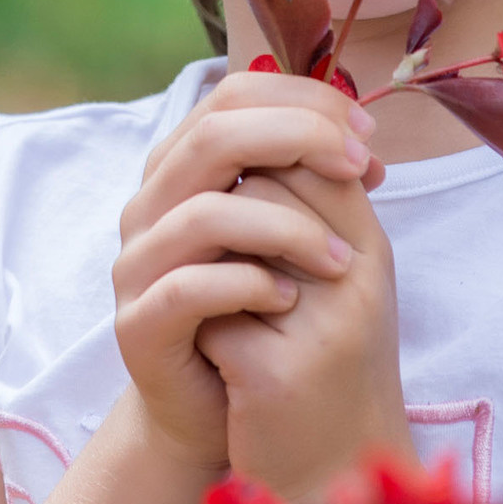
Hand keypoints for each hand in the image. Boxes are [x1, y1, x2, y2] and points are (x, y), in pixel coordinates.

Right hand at [112, 71, 378, 473]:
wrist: (209, 409)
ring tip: (340, 259)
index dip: (303, 101)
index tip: (366, 133)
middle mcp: (151, 204)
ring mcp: (137, 263)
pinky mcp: (137, 323)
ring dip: (286, 227)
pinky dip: (248, 286)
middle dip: (299, 139)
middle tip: (359, 167)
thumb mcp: (286, 236)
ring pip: (204, 213)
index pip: (233, 94)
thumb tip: (361, 144)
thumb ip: (305, 184)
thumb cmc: (254, 312)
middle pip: (215, 135)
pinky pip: (189, 289)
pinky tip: (290, 299)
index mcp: (184, 168)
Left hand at [195, 162, 412, 503]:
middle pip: (263, 189)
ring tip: (227, 307)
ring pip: (230, 239)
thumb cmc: (325, 370)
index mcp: (372, 252)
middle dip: (226, 214)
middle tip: (225, 262)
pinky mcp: (276, 376)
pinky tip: (218, 358)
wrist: (333, 481)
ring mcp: (322, 330)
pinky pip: (209, 309)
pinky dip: (202, 325)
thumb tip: (257, 125)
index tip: (240, 202)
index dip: (258, 164)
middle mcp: (358, 284)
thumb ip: (311, 212)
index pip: (311, 154)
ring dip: (208, 265)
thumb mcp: (337, 286)